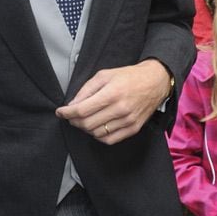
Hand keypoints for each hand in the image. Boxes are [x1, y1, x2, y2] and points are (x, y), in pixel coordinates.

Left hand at [55, 60, 169, 144]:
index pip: (82, 110)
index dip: (67, 113)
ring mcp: (128, 121)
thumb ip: (86, 90)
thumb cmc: (128, 77)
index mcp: (112, 94)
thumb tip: (72, 105)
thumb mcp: (104, 75)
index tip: (60, 112)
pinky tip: (96, 127)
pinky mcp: (133, 128)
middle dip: (73, 121)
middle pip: (87, 124)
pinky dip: (98, 136)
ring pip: (96, 133)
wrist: (155, 82)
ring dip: (85, 128)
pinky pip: (109, 140)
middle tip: (70, 116)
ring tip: (84, 119)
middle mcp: (120, 109)